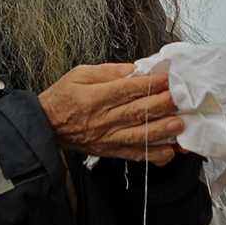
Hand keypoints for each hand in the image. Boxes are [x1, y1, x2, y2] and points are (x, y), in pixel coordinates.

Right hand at [38, 63, 183, 164]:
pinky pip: (133, 154)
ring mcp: (107, 138)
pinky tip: (168, 152)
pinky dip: (152, 155)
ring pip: (137, 136)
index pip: (125, 90)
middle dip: (160, 105)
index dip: (148, 84)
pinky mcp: (110, 151)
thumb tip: (131, 69)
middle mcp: (102, 120)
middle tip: (179, 98)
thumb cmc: (62, 99)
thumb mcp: (78, 75)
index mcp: (93, 98)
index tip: (166, 78)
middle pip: (135, 112)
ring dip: (160, 131)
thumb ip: (106, 71)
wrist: (46, 127)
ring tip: (178, 125)